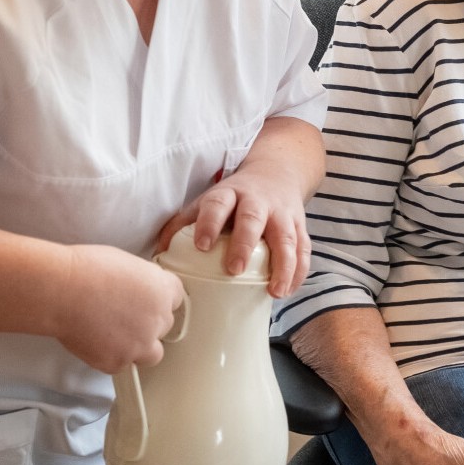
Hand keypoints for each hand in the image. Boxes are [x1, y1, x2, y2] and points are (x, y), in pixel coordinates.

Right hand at [54, 245, 185, 373]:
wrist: (62, 291)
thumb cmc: (85, 270)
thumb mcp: (126, 264)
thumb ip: (141, 282)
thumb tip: (137, 291)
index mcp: (162, 289)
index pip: (176, 298)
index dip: (159, 300)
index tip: (148, 302)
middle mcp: (158, 318)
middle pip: (164, 325)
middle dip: (147, 323)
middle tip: (124, 317)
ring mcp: (140, 343)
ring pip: (151, 353)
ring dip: (139, 347)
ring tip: (116, 337)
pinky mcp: (119, 361)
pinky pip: (122, 365)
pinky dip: (111, 358)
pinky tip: (96, 343)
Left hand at [155, 167, 312, 298]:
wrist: (277, 173)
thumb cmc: (235, 197)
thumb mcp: (208, 200)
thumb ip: (183, 224)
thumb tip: (159, 254)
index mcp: (229, 194)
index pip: (217, 205)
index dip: (209, 223)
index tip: (201, 245)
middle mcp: (258, 201)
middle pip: (253, 219)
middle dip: (245, 244)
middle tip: (234, 269)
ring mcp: (282, 214)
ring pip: (287, 238)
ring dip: (283, 265)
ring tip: (275, 292)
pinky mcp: (300, 226)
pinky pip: (304, 250)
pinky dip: (299, 272)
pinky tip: (289, 290)